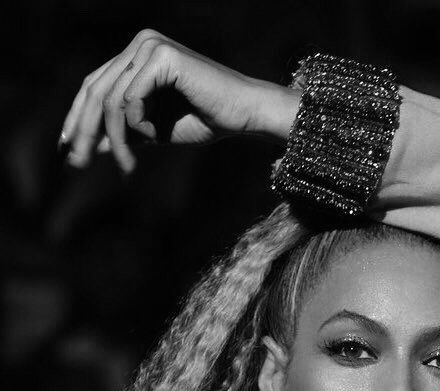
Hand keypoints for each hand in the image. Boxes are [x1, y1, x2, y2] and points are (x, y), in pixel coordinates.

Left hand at [59, 29, 298, 174]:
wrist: (243, 115)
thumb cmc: (204, 121)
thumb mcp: (152, 131)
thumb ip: (123, 132)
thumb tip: (90, 146)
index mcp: (136, 55)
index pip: (95, 84)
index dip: (76, 116)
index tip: (65, 147)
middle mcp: (140, 44)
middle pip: (96, 90)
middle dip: (84, 130)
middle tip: (76, 163)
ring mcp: (150, 46)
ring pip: (112, 99)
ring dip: (115, 139)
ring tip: (127, 167)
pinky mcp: (162, 56)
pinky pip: (132, 98)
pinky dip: (137, 124)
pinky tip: (153, 137)